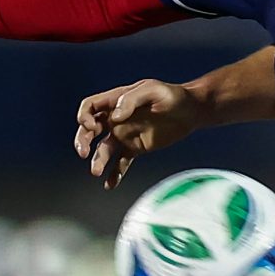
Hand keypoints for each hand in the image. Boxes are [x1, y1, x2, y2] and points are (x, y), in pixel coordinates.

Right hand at [74, 78, 202, 188]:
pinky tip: (109, 184)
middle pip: (90, 130)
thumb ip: (131, 100)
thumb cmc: (173, 96)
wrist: (191, 111)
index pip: (90, 107)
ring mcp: (125, 135)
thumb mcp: (152, 90)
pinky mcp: (136, 148)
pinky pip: (121, 163)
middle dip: (83, 140)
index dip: (85, 116)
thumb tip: (115, 117)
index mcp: (116, 101)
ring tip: (96, 172)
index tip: (91, 126)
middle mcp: (117, 119)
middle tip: (84, 152)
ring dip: (98, 161)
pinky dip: (114, 174)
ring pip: (104, 150)